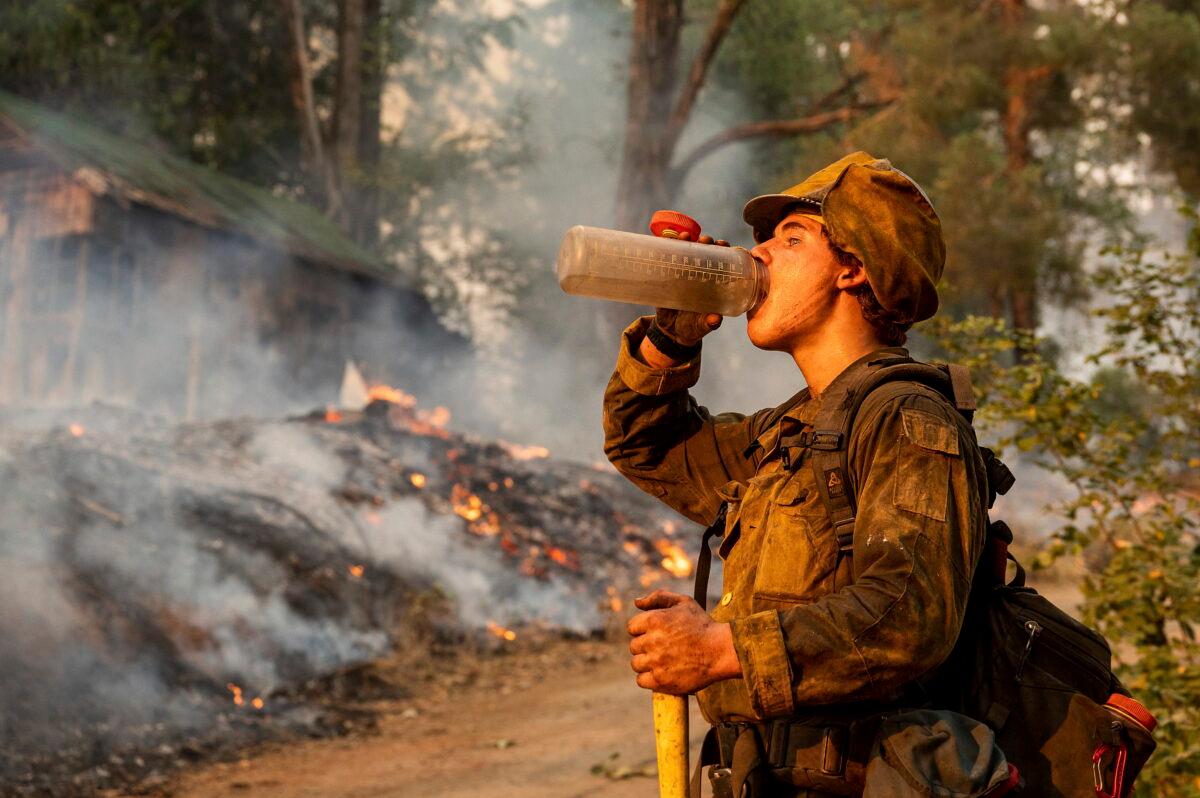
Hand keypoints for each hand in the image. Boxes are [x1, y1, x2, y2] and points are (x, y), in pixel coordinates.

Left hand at [627, 589, 741, 694]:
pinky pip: (641, 680)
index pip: (632, 627)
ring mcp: (656, 662)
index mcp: (654, 620)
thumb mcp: (683, 603)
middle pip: (634, 646)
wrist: (721, 651)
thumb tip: (636, 602)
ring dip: (646, 663)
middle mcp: (652, 641)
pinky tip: (661, 672)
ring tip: (663, 660)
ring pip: (636, 664)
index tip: (657, 634)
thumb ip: (658, 597)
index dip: (643, 630)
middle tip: (663, 647)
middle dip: (646, 646)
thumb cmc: (702, 626)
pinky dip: (649, 678)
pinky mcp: (661, 681)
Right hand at [652, 232, 728, 346]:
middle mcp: (701, 274)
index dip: (724, 250)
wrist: (671, 332)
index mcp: (714, 283)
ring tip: (685, 237)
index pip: (722, 261)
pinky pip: (668, 258)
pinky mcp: (668, 275)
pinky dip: (667, 246)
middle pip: (706, 252)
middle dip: (707, 242)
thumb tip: (715, 319)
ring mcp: (684, 273)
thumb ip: (709, 324)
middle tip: (705, 240)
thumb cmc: (692, 328)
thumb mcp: (701, 327)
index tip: (722, 244)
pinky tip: (665, 238)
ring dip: (687, 240)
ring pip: (687, 251)